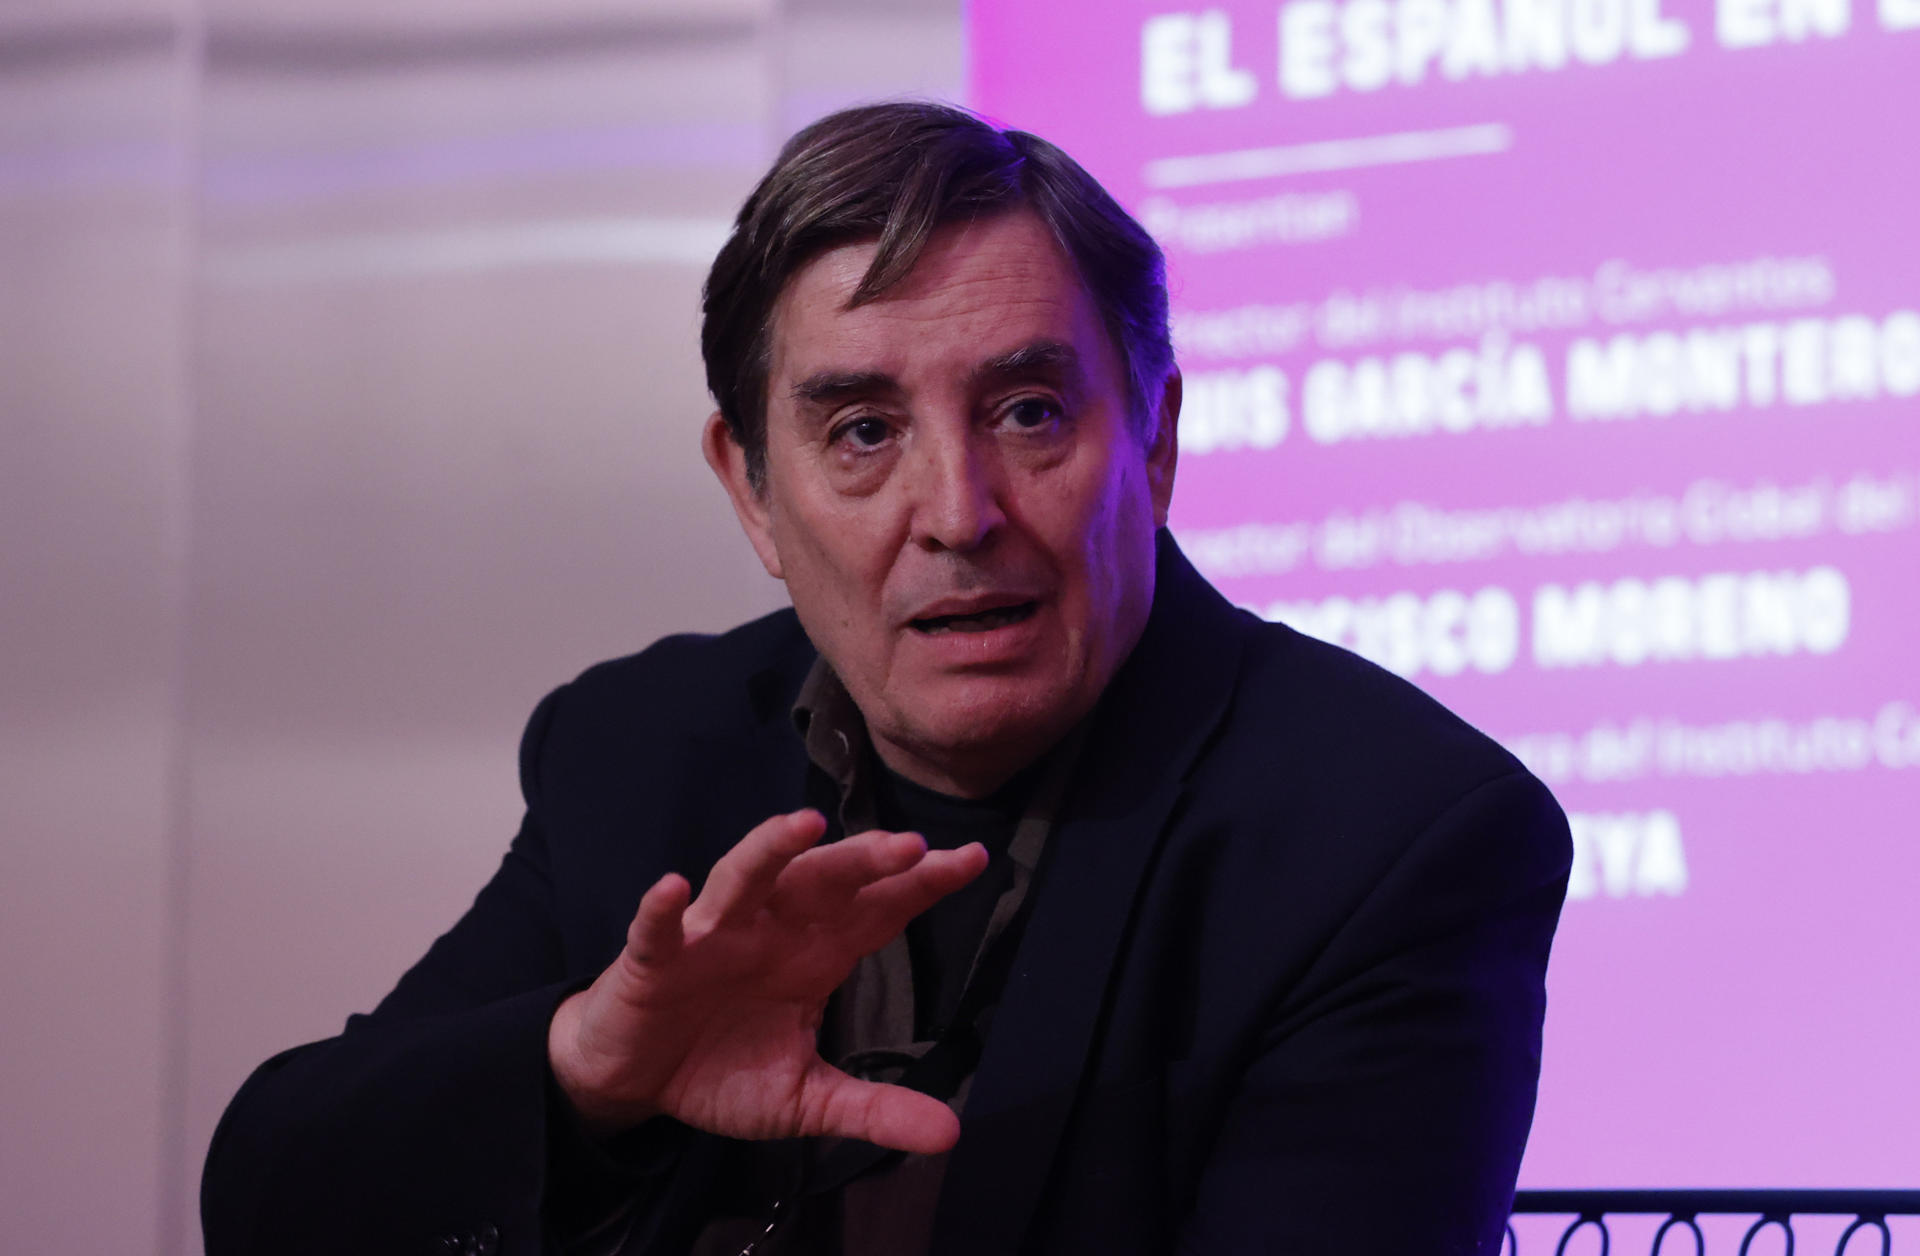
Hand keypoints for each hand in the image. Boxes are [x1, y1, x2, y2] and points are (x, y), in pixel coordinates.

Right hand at [547, 809, 987, 1152]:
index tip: (975, 860)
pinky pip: (657, 930)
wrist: (637, 1079)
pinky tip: (673, 888)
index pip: (878, 908)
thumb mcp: (806, 1099)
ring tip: (805, 825)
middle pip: (822, 881)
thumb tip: (950, 1133)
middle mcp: (770, 930)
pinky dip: (662, 909)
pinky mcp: (653, 961)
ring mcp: (711, 938)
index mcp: (815, 953)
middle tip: (911, 846)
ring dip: (771, 849)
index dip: (922, 883)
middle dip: (863, 860)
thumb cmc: (722, 1068)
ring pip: (744, 878)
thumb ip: (873, 1109)